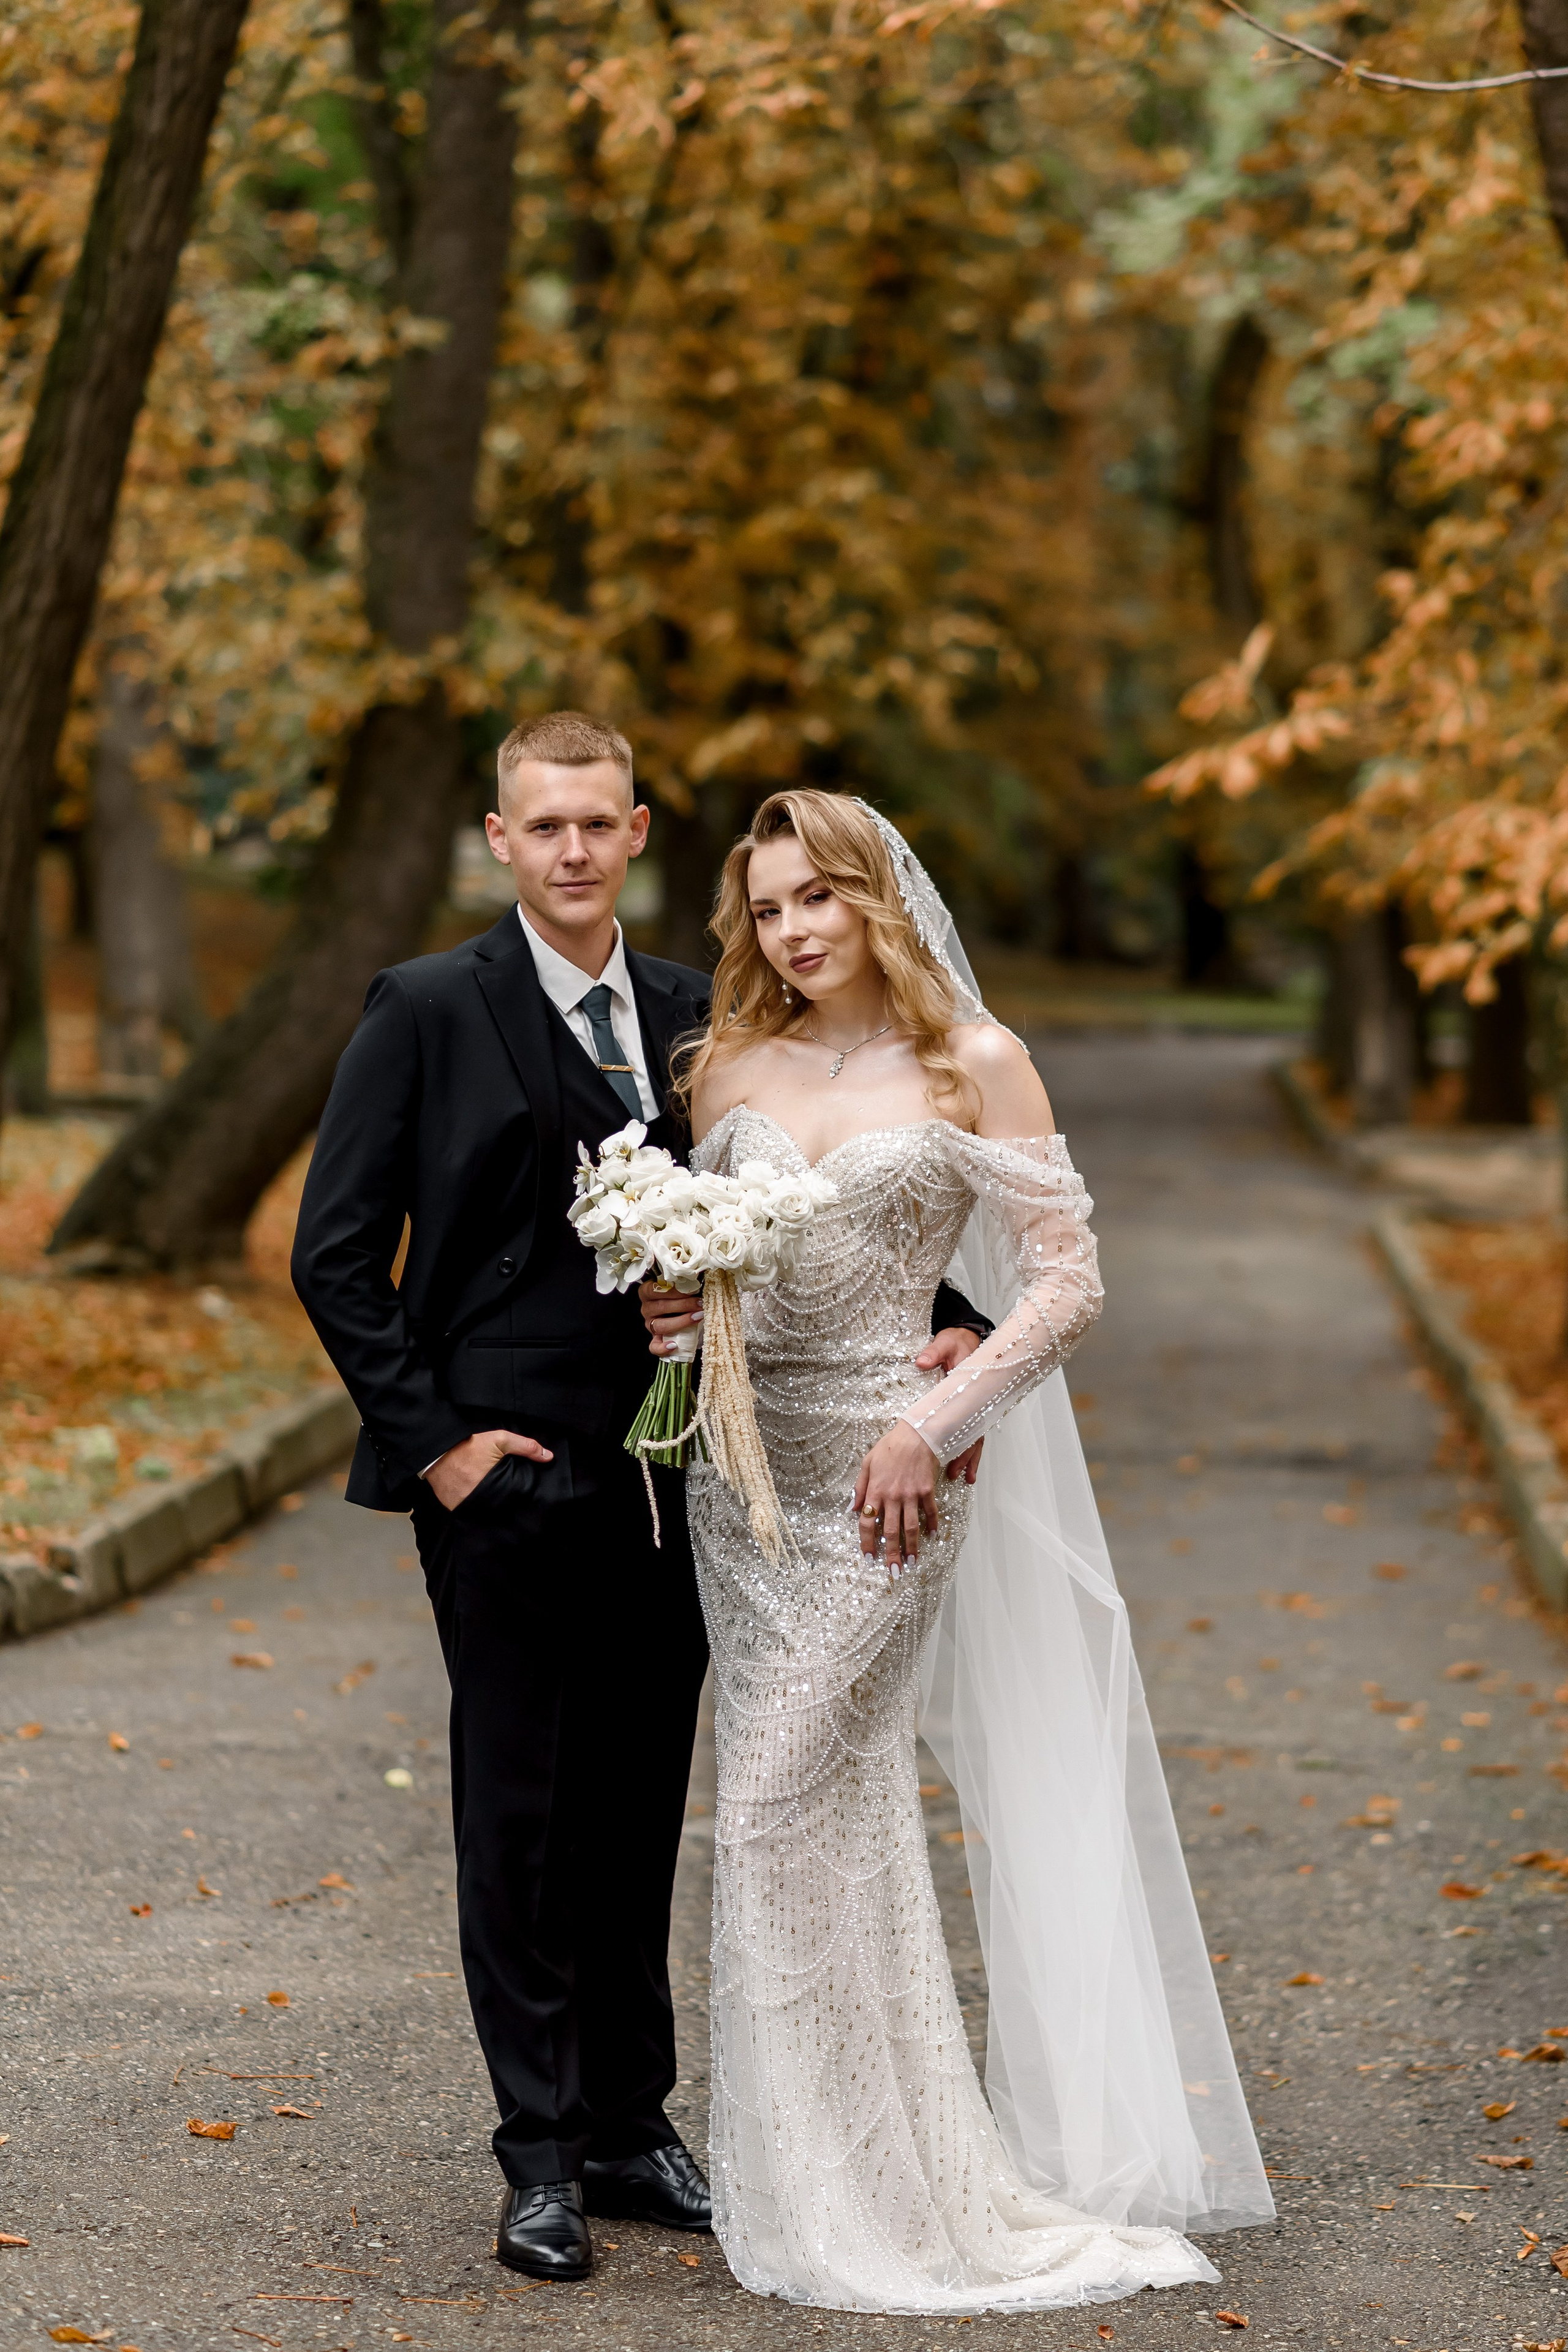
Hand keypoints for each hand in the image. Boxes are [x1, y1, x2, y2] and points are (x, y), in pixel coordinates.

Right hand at [423, 1428, 552, 1511]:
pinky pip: (468, 1510)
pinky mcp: (453, 1507)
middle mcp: (480, 1500)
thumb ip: (525, 1447)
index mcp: (495, 1486)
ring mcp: (465, 1506)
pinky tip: (477, 1498)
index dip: (520, 1497)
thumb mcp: (499, 1440)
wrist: (436, 1450)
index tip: (525, 1495)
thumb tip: (548, 1457)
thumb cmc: (468, 1445)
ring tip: (493, 1498)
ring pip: (483, 1510)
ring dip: (489, 1506)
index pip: (514, 1499)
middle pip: (499, 1508)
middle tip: (509, 1497)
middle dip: (505, 1503)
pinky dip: (473, 1505)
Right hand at [638, 1278, 703, 1357]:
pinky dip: (663, 1348)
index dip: (673, 1291)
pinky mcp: (655, 1339)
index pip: (655, 1290)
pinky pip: (654, 1346)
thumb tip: (700, 1272)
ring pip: (660, 1325)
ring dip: (681, 1321)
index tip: (692, 1289)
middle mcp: (646, 1308)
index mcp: (647, 1291)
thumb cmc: (682, 1295)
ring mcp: (650, 1325)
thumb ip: (684, 1280)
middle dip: (683, 1305)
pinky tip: (674, 1345)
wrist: (684, 1310)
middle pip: (661, 1307)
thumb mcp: (681, 1285)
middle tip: (701, 1303)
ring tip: (698, 1317)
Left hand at [853, 1421, 939, 1569]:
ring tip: (912, 1562)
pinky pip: (930, 1512)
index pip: (867, 1522)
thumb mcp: (867, 1464)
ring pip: (910, 1527)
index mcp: (875, 1491)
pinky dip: (932, 1526)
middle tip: (893, 1571)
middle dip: (891, 1553)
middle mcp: (892, 1496)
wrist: (915, 1434)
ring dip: (911, 1547)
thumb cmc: (889, 1447)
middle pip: (890, 1531)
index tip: (869, 1557)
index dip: (867, 1542)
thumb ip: (859, 1488)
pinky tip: (932, 1537)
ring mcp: (911, 1494)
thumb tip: (851, 1508)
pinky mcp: (927, 1490)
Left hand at [915, 1326, 984, 1484]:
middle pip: (972, 1435)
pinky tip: (964, 1467)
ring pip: (972, 1437)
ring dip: (967, 1457)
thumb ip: (935, 1352)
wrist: (966, 1336)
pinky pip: (969, 1432)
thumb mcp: (945, 1344)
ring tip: (961, 1477)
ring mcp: (971, 1407)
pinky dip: (968, 1450)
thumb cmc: (957, 1342)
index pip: (968, 1418)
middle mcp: (973, 1402)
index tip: (956, 1456)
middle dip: (965, 1457)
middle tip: (954, 1474)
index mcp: (969, 1389)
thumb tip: (922, 1361)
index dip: (964, 1440)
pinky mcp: (966, 1409)